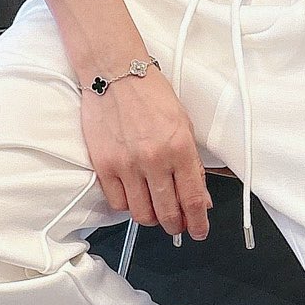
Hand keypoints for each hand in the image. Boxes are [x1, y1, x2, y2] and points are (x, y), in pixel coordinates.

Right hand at [81, 71, 211, 239]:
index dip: (198, 223)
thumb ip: (192, 164)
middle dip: (175, 226)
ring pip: (142, 214)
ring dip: (151, 219)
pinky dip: (127, 206)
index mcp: (180, 148)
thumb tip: (200, 197)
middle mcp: (155, 159)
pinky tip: (133, 197)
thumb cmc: (151, 94)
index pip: (193, 199)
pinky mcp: (104, 165)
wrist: (115, 73)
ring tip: (154, 211)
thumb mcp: (183, 125)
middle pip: (168, 213)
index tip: (199, 232)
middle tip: (176, 225)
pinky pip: (117, 202)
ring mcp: (127, 165)